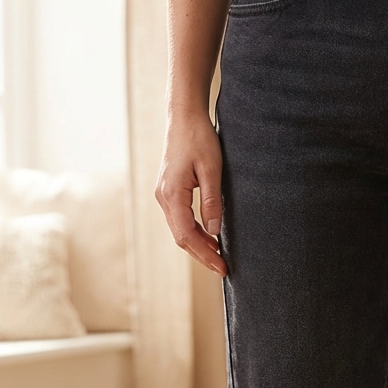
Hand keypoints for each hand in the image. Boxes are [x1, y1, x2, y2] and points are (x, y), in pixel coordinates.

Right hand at [155, 112, 227, 276]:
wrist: (184, 117)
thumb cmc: (199, 138)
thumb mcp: (212, 169)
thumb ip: (212, 201)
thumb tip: (215, 230)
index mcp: (172, 194)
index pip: (187, 235)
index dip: (205, 254)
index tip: (222, 267)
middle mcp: (163, 198)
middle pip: (181, 238)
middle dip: (202, 256)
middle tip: (223, 269)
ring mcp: (164, 195)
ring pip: (180, 231)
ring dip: (199, 246)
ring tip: (219, 257)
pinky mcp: (170, 192)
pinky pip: (180, 220)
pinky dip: (195, 233)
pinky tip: (211, 238)